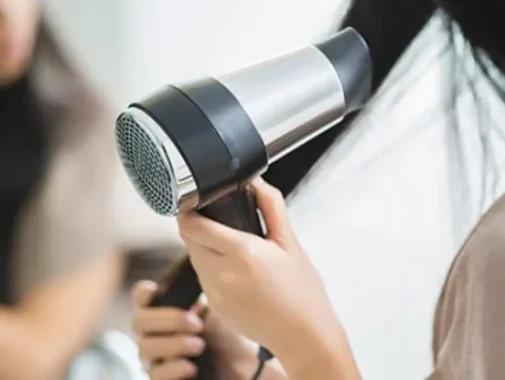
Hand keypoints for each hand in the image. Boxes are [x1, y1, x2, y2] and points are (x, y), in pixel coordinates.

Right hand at [132, 281, 272, 379]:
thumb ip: (205, 284)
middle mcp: (154, 332)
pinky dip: (174, 368)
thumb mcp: (221, 303)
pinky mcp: (163, 377)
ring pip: (145, 348)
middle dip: (167, 320)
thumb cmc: (230, 332)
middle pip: (138, 321)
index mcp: (165, 309)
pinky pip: (156, 374)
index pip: (141, 295)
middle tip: (196, 323)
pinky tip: (192, 365)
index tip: (158, 292)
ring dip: (174, 344)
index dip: (145, 293)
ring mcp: (155, 356)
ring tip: (199, 344)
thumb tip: (201, 250)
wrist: (246, 366)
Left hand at [177, 178, 359, 378]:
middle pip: (190, 241)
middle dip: (199, 229)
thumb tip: (256, 181)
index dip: (189, 211)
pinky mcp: (215, 308)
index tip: (195, 204)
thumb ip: (271, 208)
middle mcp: (223, 273)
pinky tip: (238, 275)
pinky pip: (204, 281)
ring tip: (234, 251)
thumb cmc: (302, 290)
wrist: (303, 334)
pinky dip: (214, 271)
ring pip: (196, 261)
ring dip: (205, 250)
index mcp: (243, 252)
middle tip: (220, 225)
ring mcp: (216, 294)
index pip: (194, 226)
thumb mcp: (291, 243)